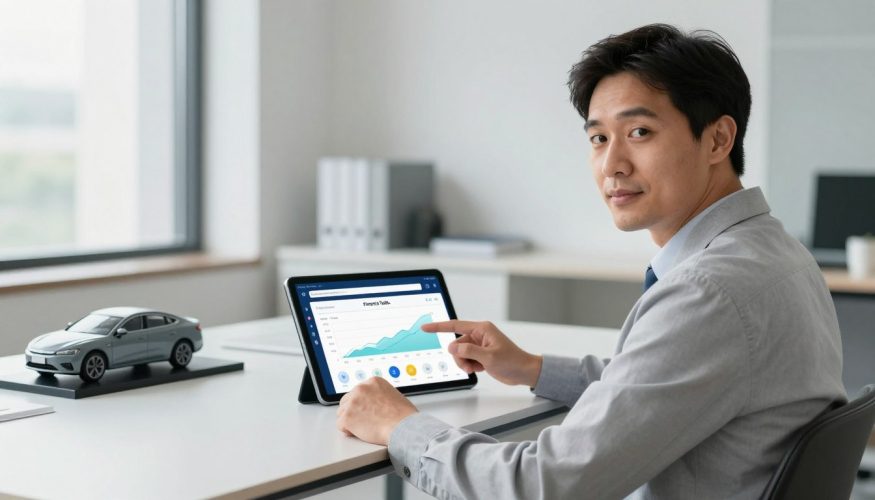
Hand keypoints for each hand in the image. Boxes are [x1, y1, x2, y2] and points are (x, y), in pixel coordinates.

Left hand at [336, 377, 417, 444]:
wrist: (403, 427)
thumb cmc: (403, 416)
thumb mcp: (392, 395)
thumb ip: (378, 395)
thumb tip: (371, 403)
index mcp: (372, 382)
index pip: (357, 391)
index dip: (360, 404)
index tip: (363, 411)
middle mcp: (361, 388)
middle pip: (346, 401)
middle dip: (352, 412)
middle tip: (361, 421)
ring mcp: (353, 402)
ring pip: (341, 413)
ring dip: (349, 421)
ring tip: (362, 428)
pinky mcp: (347, 417)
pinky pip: (340, 425)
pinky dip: (347, 431)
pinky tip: (357, 433)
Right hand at [422, 320, 542, 386]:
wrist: (524, 372)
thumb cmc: (512, 361)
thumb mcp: (488, 357)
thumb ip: (468, 351)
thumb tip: (452, 347)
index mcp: (482, 329)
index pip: (455, 325)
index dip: (438, 327)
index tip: (425, 327)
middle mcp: (479, 335)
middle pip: (456, 344)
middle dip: (459, 357)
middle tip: (471, 365)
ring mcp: (479, 345)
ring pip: (460, 354)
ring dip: (465, 363)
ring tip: (477, 368)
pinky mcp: (480, 354)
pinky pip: (466, 359)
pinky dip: (470, 366)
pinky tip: (481, 368)